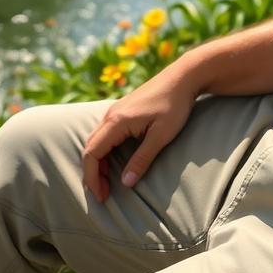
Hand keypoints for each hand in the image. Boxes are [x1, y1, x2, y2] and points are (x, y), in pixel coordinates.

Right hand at [81, 64, 198, 202]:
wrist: (183, 76)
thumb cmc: (175, 105)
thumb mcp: (161, 135)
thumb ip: (142, 159)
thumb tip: (126, 183)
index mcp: (117, 121)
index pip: (92, 153)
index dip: (92, 177)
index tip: (102, 196)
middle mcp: (111, 114)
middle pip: (89, 147)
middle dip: (93, 173)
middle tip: (104, 194)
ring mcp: (116, 110)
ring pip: (96, 140)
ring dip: (98, 162)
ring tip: (108, 182)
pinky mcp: (123, 109)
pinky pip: (105, 133)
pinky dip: (104, 151)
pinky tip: (114, 161)